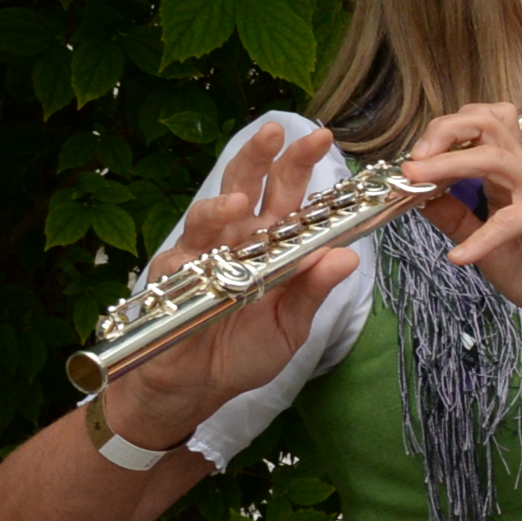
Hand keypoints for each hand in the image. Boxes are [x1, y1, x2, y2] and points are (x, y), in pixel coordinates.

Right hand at [99, 121, 359, 443]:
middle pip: (249, 184)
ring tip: (244, 195)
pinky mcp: (173, 275)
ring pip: (212, 209)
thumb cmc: (244, 353)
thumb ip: (313, 291)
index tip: (324, 137)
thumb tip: (348, 256)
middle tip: (279, 130)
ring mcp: (203, 253)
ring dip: (227, 195)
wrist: (198, 389)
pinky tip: (221, 223)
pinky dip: (202, 237)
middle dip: (263, 156)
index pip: (289, 197)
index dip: (302, 166)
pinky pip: (185, 251)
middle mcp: (237, 239)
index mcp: (271, 245)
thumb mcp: (291, 325)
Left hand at [410, 102, 521, 335]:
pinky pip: (507, 219)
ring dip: (449, 164)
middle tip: (414, 160)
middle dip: (443, 132)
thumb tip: (419, 196)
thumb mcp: (481, 241)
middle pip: (485, 123)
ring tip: (418, 181)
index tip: (411, 165)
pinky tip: (459, 257)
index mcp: (510, 172)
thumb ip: (454, 216)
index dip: (440, 136)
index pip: (477, 128)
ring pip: (493, 156)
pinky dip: (479, 238)